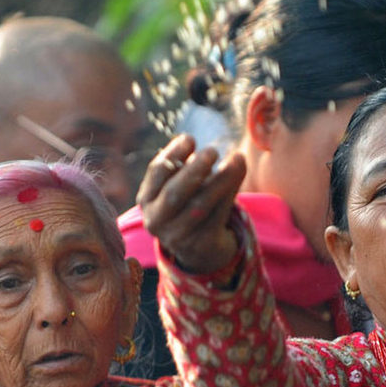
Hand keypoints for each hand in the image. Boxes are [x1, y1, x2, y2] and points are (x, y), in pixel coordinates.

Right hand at [138, 134, 245, 273]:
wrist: (200, 248)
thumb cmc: (190, 205)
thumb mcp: (185, 187)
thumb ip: (194, 167)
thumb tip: (218, 148)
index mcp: (147, 200)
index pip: (156, 173)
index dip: (172, 154)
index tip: (190, 138)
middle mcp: (156, 220)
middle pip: (174, 194)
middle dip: (194, 170)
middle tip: (212, 151)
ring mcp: (177, 236)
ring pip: (200, 206)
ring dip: (220, 180)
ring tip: (235, 159)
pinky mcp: (201, 244)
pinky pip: (217, 216)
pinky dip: (230, 193)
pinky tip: (238, 174)